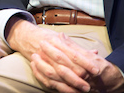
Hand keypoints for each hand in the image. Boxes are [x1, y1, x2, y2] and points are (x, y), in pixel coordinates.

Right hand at [8, 19, 123, 92]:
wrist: (28, 37)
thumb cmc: (51, 39)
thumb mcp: (65, 40)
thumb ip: (79, 48)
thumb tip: (95, 53)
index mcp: (55, 41)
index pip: (73, 54)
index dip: (85, 62)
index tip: (96, 70)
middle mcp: (46, 51)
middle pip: (62, 67)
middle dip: (76, 78)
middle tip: (88, 87)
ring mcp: (40, 60)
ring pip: (53, 75)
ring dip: (67, 85)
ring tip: (79, 91)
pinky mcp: (37, 68)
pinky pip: (45, 80)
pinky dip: (56, 87)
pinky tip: (67, 91)